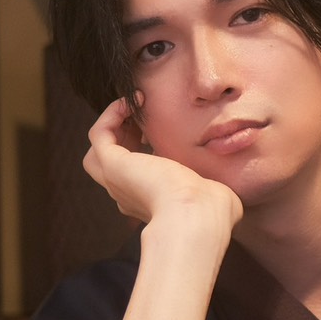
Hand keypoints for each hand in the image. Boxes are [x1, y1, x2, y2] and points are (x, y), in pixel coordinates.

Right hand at [82, 95, 242, 232]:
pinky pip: (98, 135)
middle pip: (112, 164)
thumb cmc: (212, 210)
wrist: (198, 216)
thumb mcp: (213, 193)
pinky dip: (110, 115)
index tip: (165, 131)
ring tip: (134, 107)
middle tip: (146, 117)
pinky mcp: (112, 166)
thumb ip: (212, 188)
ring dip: (113, 128)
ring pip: (97, 153)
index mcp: (151, 204)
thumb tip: (222, 186)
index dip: (146, 149)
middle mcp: (128, 195)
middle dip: (126, 136)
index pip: (138, 176)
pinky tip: (130, 103)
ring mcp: (117, 181)